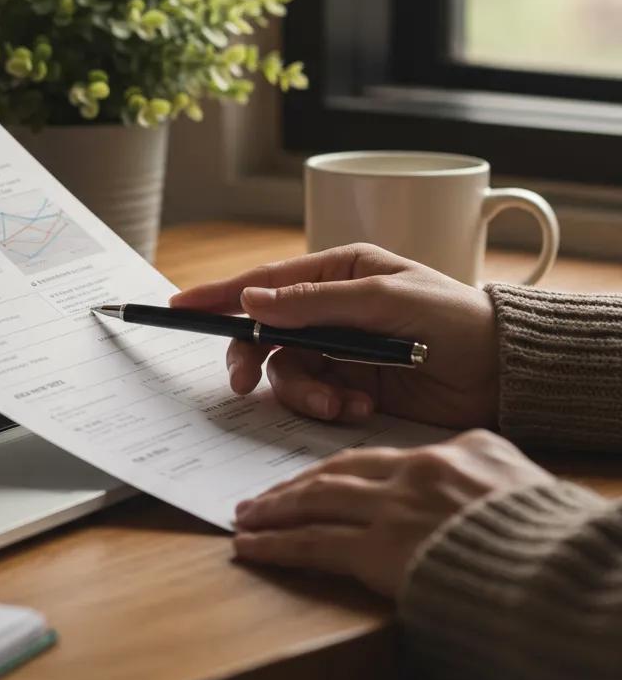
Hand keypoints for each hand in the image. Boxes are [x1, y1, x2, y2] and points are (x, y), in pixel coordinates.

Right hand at [170, 243, 498, 428]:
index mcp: (337, 271)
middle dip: (253, 358)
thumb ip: (313, 302)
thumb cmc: (449, 318)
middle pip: (265, 332)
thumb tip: (251, 298)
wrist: (501, 373)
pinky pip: (314, 397)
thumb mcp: (381, 300)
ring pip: (286, 371)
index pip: (265, 281)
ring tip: (339, 405)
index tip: (179, 306)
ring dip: (303, 392)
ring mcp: (340, 349)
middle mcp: (331, 309)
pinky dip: (328, 407)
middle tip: (240, 381)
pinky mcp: (351, 385)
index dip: (220, 294)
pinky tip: (358, 408)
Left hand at [232, 429, 553, 596]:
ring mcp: (393, 508)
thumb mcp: (514, 480)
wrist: (557, 571)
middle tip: (262, 498)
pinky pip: (313, 543)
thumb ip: (473, 468)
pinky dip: (277, 544)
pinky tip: (251, 547)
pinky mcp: (379, 548)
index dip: (337, 468)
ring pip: (316, 501)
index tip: (313, 479)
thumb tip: (452, 473)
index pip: (376, 455)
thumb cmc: (546, 533)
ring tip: (246, 518)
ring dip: (275, 509)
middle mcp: (413, 473)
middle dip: (295, 486)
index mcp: (451, 451)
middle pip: (337, 471)